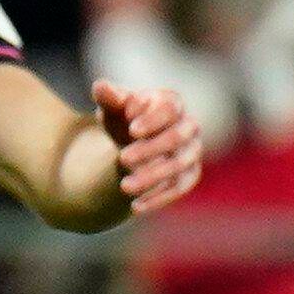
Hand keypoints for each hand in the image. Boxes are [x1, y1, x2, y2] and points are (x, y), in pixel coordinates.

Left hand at [93, 79, 202, 213]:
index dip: (153, 119)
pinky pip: (179, 188)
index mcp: (172, 102)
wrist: (133, 144)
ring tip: (124, 187)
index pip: (170, 109)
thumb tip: (101, 87)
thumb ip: (108, 97)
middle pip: (176, 138)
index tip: (132, 130)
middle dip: (150, 149)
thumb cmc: (124, 120)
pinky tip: (135, 206)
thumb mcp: (113, 108)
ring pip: (178, 166)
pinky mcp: (190, 175)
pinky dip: (158, 198)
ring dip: (151, 177)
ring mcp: (193, 151)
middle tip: (122, 159)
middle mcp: (189, 125)